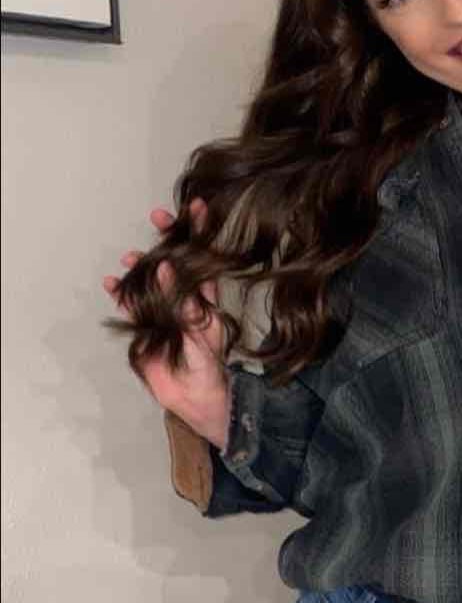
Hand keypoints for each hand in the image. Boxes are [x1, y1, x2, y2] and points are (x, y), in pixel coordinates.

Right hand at [103, 198, 229, 448]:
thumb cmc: (207, 364)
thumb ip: (185, 303)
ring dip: (141, 266)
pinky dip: (121, 292)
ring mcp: (164, 310)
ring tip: (131, 258)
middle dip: (166, 239)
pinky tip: (112, 282)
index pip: (205, 257)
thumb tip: (169, 269)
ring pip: (150, 279)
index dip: (201, 231)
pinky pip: (131, 304)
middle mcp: (185, 298)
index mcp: (206, 297)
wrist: (194, 396)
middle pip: (175, 261)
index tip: (196, 206)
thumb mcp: (201, 331)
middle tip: (157, 217)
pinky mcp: (146, 326)